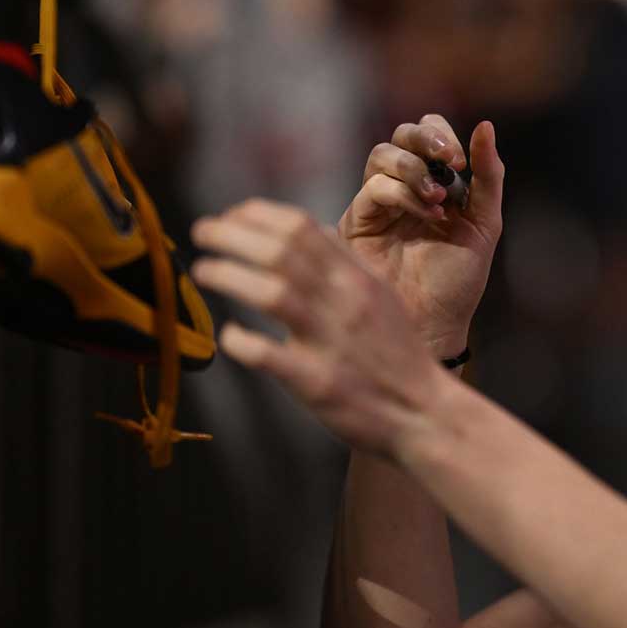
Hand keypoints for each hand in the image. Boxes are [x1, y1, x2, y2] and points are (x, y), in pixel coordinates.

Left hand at [191, 202, 451, 456]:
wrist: (424, 412)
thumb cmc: (396, 354)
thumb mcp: (379, 295)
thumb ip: (343, 263)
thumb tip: (301, 231)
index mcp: (358, 278)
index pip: (302, 227)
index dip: (258, 215)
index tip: (232, 215)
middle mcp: (344, 302)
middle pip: (281, 251)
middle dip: (232, 235)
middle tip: (202, 231)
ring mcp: (331, 342)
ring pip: (272, 293)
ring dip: (229, 275)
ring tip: (203, 269)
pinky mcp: (318, 383)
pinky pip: (269, 355)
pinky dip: (241, 340)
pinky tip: (229, 335)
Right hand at [340, 117, 503, 356]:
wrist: (435, 325)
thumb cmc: (457, 280)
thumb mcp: (484, 223)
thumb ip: (488, 176)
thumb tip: (486, 126)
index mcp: (433, 183)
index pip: (428, 133)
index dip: (441, 135)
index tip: (461, 159)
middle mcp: (403, 188)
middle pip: (400, 136)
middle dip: (424, 140)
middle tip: (448, 160)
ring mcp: (378, 204)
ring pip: (382, 156)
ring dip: (414, 169)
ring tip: (438, 198)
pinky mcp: (358, 223)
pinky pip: (374, 189)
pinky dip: (403, 194)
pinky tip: (428, 215)